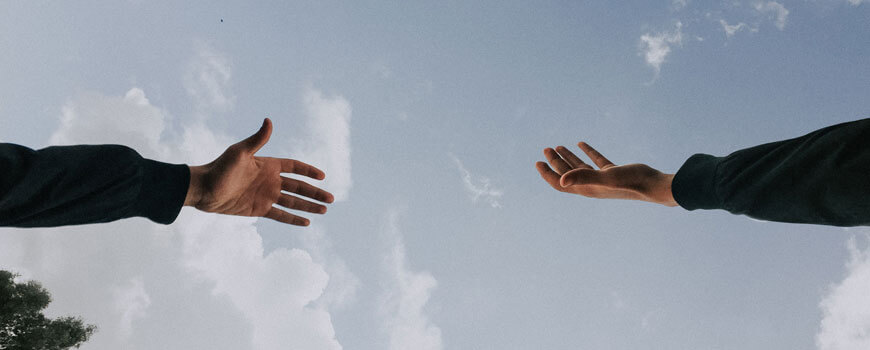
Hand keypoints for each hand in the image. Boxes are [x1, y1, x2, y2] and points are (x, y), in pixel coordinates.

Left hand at [184, 118, 334, 224]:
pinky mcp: (259, 209)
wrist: (203, 190)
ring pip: (293, 202)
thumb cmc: (219, 168)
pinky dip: (293, 219)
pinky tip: (306, 222)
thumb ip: (257, 139)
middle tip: (331, 199)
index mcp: (268, 165)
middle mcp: (270, 180)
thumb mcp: (239, 152)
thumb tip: (269, 120)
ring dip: (309, 206)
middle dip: (315, 193)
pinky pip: (280, 215)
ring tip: (324, 210)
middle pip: (299, 187)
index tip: (323, 176)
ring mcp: (266, 196)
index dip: (309, 171)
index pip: (295, 167)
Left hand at [535, 142, 677, 206]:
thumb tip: (561, 182)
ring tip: (558, 146)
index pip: (560, 183)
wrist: (654, 185)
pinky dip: (587, 152)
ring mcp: (602, 179)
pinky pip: (596, 161)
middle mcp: (592, 186)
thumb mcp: (605, 178)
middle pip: (567, 174)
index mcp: (586, 189)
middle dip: (555, 162)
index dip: (547, 173)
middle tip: (546, 149)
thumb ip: (583, 178)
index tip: (537, 162)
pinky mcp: (613, 172)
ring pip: (580, 167)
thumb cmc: (630, 182)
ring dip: (568, 157)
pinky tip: (581, 143)